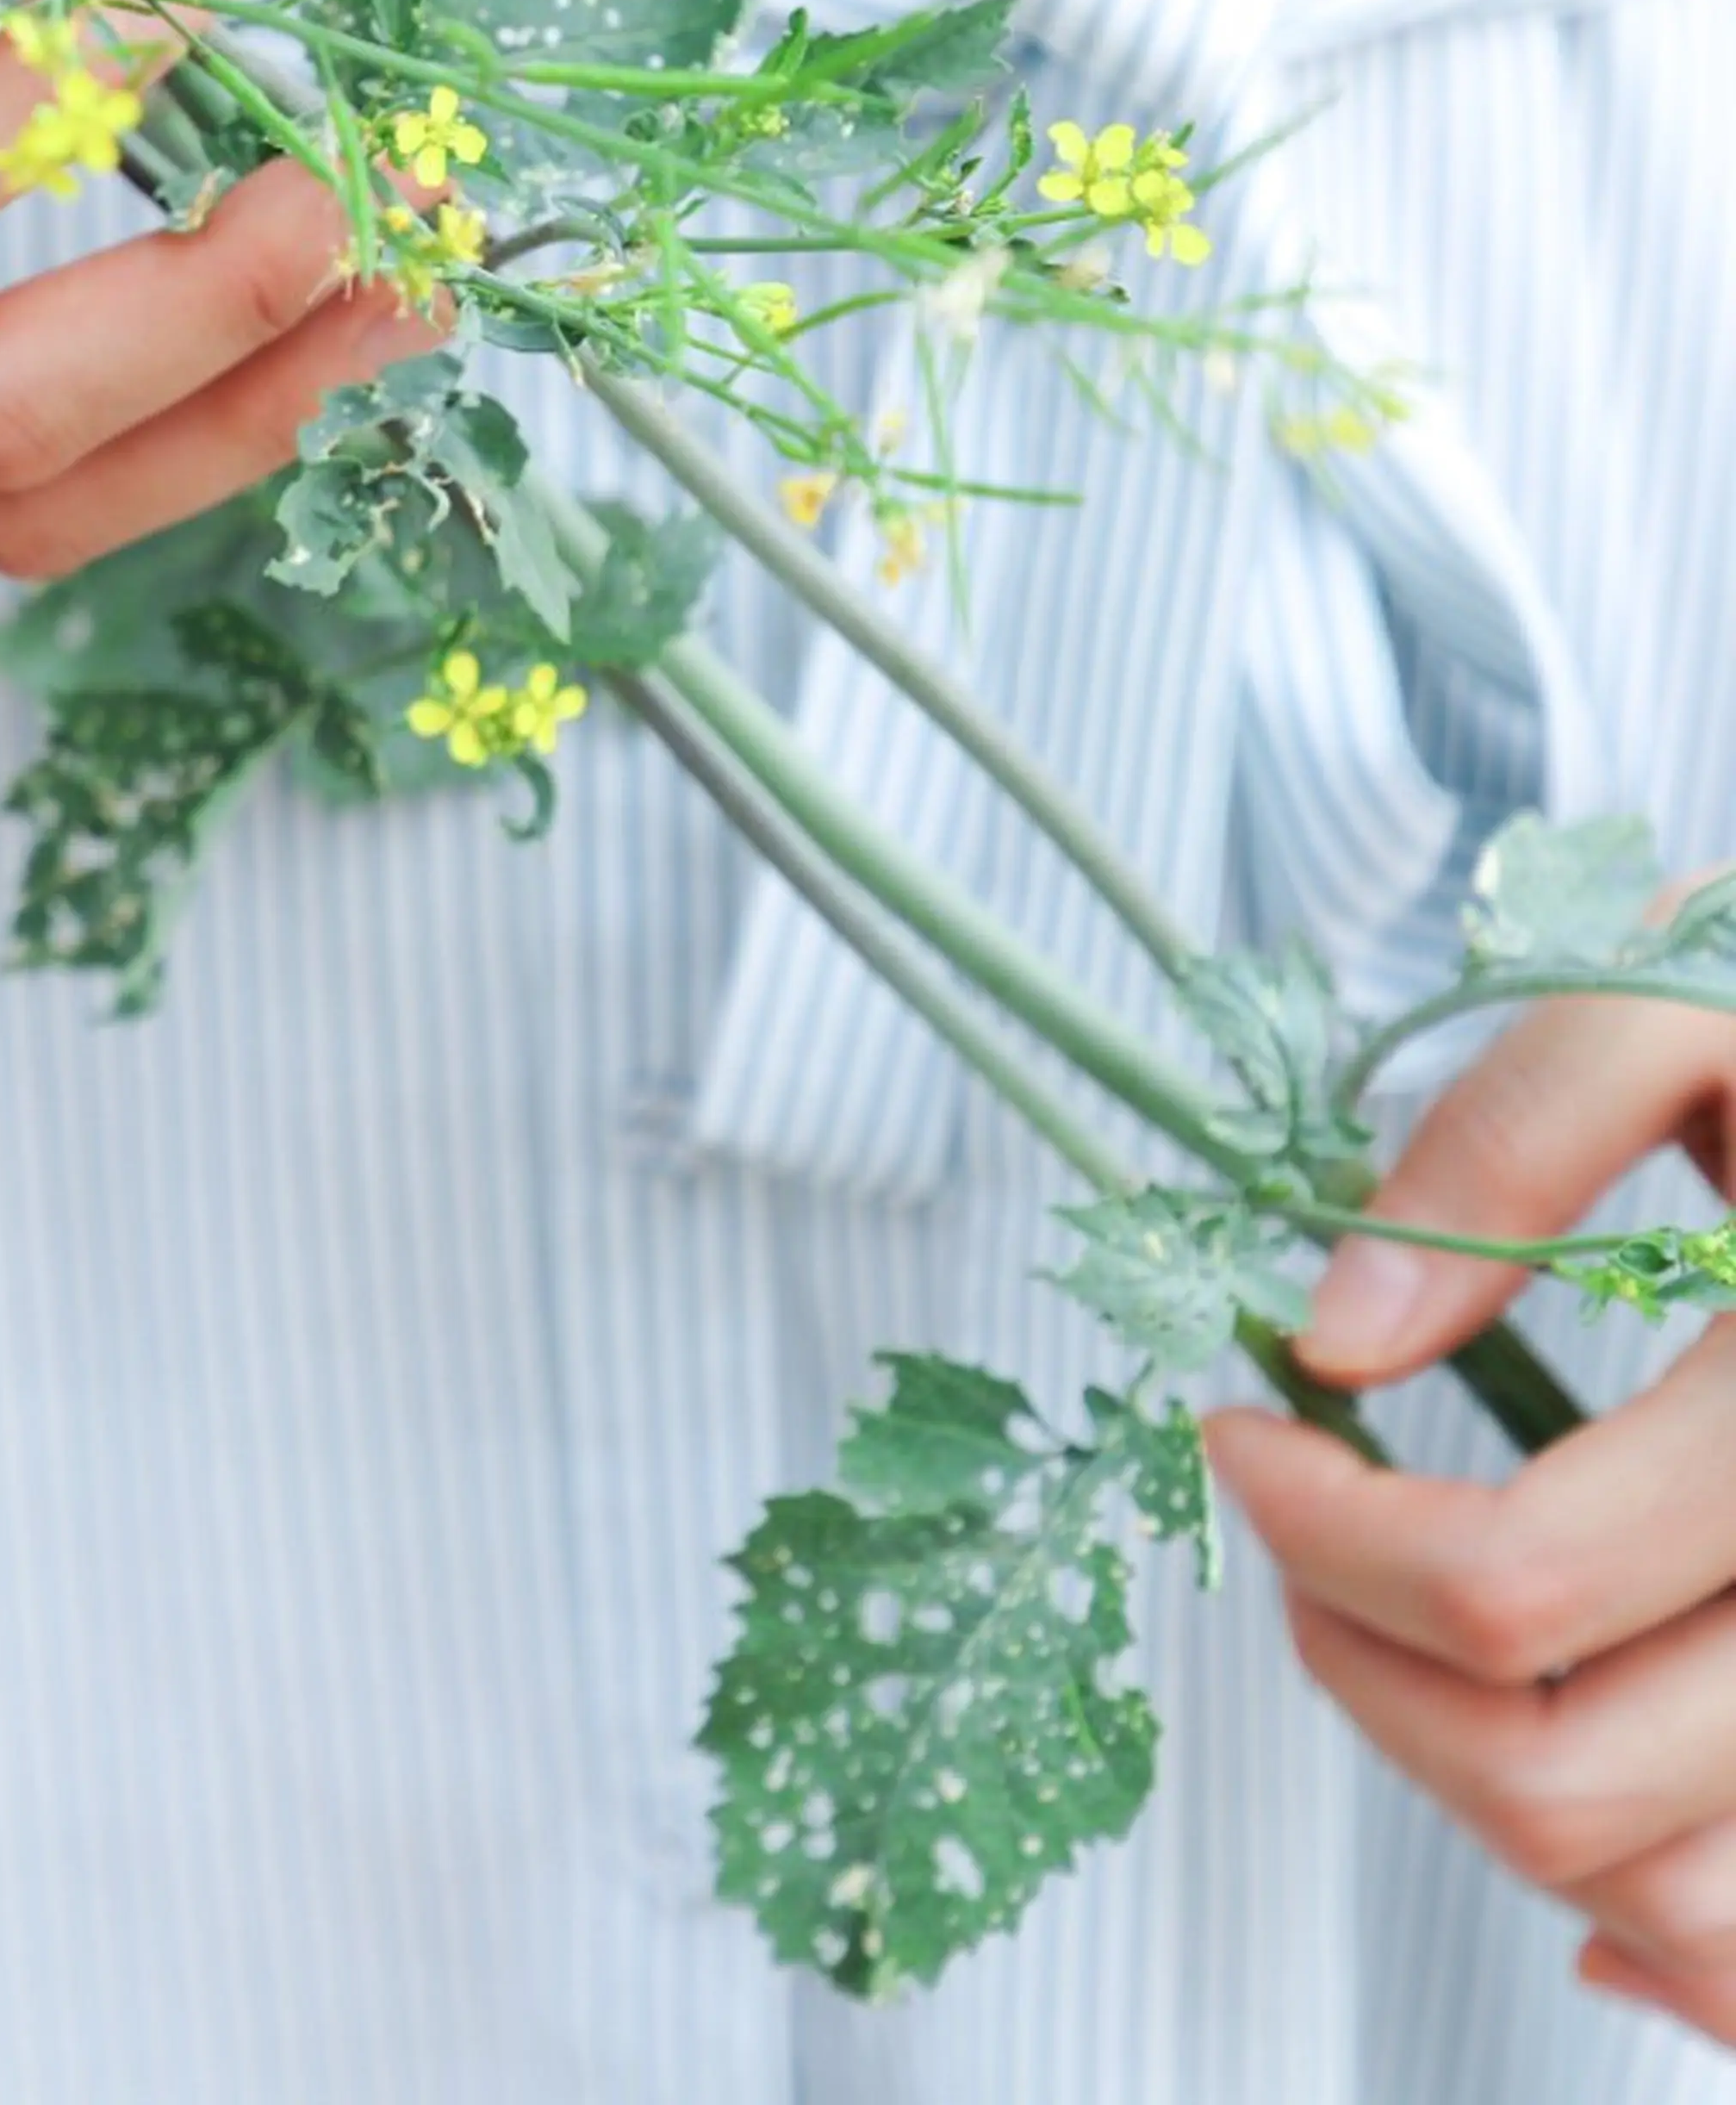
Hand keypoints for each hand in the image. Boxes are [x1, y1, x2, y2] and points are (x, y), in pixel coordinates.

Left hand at [1206, 965, 1735, 2043]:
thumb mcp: (1681, 1002)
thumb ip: (1514, 1135)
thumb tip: (1336, 1334)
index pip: (1507, 1586)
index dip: (1320, 1529)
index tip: (1246, 1426)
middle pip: (1568, 1783)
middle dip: (1366, 1665)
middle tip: (1304, 1519)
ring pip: (1671, 1901)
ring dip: (1480, 1782)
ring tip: (1409, 1618)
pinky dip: (1658, 1925)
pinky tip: (1565, 1775)